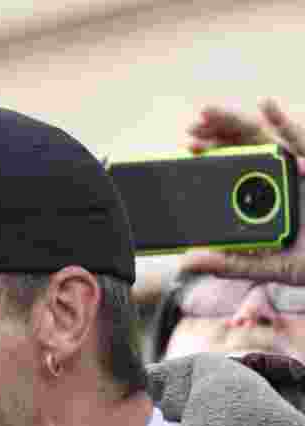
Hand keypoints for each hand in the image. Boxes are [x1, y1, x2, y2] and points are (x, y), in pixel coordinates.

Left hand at [180, 99, 304, 284]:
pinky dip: (285, 123)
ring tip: (209, 111)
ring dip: (236, 122)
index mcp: (262, 200)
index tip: (187, 146)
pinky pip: (301, 140)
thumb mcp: (271, 266)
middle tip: (190, 125)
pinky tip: (264, 105)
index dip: (210, 157)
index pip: (230, 173)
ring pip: (264, 138)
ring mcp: (298, 169)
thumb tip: (188, 262)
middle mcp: (278, 179)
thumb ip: (232, 264)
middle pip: (243, 148)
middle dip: (217, 132)